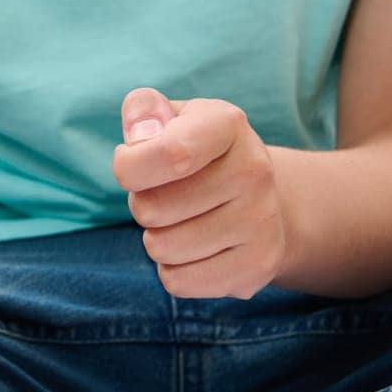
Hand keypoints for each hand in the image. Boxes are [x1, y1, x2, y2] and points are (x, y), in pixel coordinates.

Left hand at [110, 87, 293, 299]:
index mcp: (227, 124)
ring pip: (160, 248)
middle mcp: (254, 170)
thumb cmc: (193, 151)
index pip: (170, 154)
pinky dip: (173, 270)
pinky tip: (197, 247)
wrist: (258, 198)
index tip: (130, 163)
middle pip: (150, 208)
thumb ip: (143, 110)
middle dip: (141, 203)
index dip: (129, 167)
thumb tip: (139, 137)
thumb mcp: (170, 117)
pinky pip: (178, 282)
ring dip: (157, 237)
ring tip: (183, 219)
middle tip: (166, 194)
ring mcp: (262, 220)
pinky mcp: (260, 265)